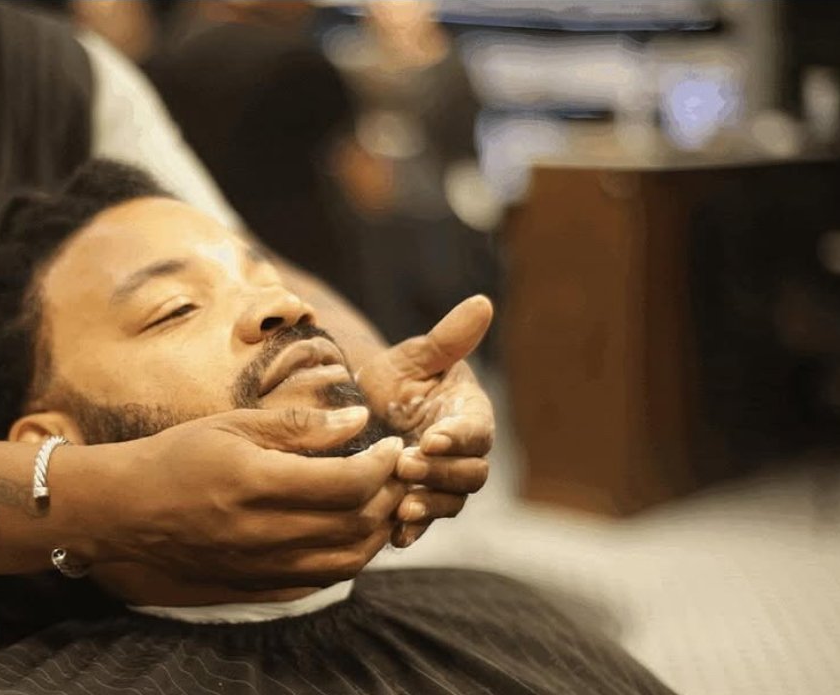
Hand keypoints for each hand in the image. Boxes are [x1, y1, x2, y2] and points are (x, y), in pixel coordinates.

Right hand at [83, 406, 405, 589]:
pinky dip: (347, 559)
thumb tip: (359, 419)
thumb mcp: (233, 424)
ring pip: (347, 562)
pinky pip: (319, 583)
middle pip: (356, 525)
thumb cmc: (176, 457)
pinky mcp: (255, 588)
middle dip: (390, 497)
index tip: (393, 446)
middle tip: (397, 472)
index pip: (348, 484)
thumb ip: (300, 425)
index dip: (384, 465)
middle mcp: (261, 532)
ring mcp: (259, 567)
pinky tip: (348, 533)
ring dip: (377, 533)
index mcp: (255, 482)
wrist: (122, 512)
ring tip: (382, 503)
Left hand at [354, 295, 495, 546]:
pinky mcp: (418, 504)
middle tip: (406, 466)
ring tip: (401, 507)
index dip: (458, 437)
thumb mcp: (414, 357)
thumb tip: (482, 303)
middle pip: (470, 474)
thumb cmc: (392, 379)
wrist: (357, 412)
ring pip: (451, 501)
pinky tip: (395, 536)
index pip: (476, 431)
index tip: (432, 438)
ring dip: (429, 505)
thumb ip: (448, 339)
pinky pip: (424, 524)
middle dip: (440, 473)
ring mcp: (442, 482)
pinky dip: (412, 532)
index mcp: (469, 415)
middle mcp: (463, 454)